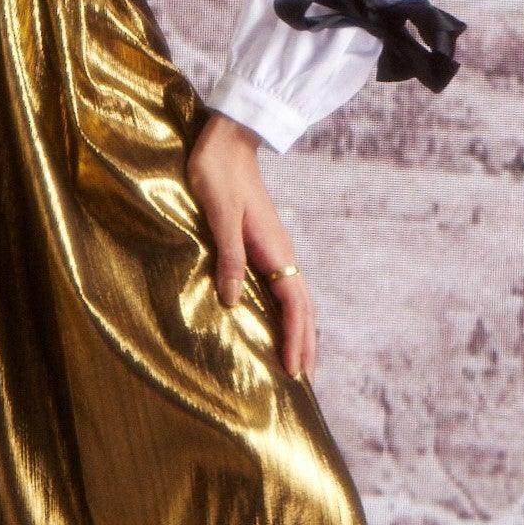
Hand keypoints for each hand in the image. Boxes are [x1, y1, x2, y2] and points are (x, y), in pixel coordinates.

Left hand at [186, 110, 316, 379]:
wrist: (226, 142)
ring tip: (298, 361)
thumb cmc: (218, 175)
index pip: (294, 306)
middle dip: (306, 345)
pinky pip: (283, 288)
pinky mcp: (265, 244)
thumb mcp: (219, 215)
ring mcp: (276, 249)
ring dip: (301, 331)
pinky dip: (289, 313)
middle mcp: (282, 253)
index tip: (295, 373)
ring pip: (297, 299)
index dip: (296, 341)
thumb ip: (229, 257)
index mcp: (275, 250)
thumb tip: (233, 302)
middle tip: (303, 382)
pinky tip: (279, 322)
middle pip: (303, 308)